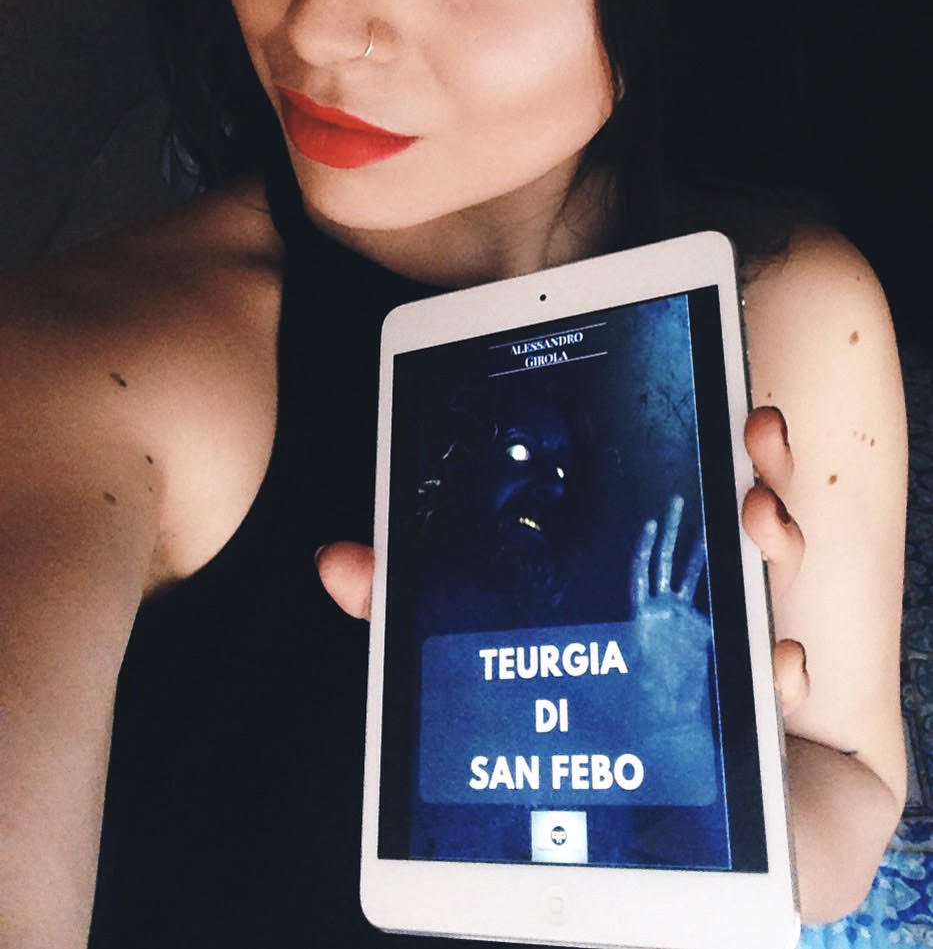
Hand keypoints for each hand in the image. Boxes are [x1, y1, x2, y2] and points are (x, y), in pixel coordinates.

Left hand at [316, 406, 811, 720]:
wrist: (608, 824)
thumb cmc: (535, 711)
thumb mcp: (458, 643)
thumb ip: (407, 603)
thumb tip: (332, 560)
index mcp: (625, 561)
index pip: (668, 481)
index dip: (704, 435)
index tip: (717, 402)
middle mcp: (683, 590)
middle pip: (735, 509)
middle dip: (755, 463)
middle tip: (751, 431)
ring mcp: (719, 648)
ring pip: (769, 577)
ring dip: (779, 536)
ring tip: (761, 515)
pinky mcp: (743, 719)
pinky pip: (776, 681)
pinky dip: (782, 665)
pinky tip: (776, 658)